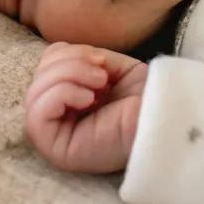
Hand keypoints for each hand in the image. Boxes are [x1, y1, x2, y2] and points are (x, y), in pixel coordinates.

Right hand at [24, 43, 147, 173]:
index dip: (69, 54)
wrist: (168, 120)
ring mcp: (55, 136)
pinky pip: (37, 114)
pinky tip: (89, 99)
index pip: (46, 66)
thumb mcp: (110, 67)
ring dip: (69, 75)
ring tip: (100, 83)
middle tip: (102, 72)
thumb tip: (61, 55)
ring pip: (35, 93)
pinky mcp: (55, 149)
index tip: (102, 60)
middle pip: (38, 76)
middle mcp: (59, 118)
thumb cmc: (145, 98)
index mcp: (70, 98)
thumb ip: (81, 59)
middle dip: (71, 63)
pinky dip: (62, 94)